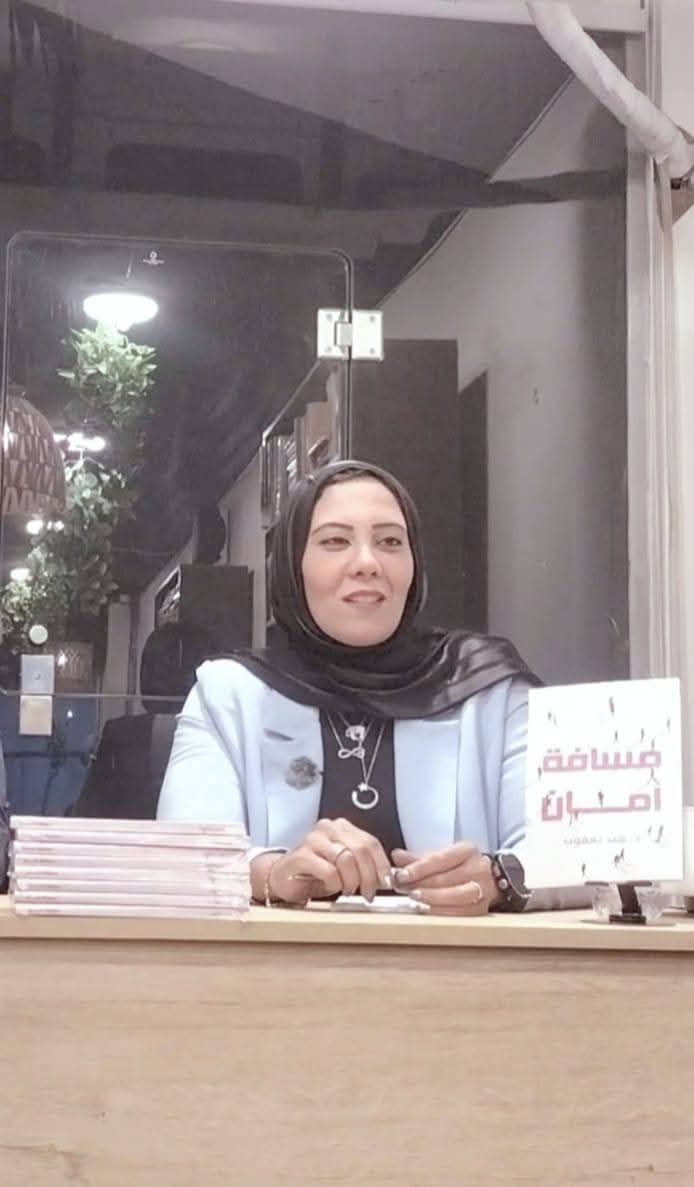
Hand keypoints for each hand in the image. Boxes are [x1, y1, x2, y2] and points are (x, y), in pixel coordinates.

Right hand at [251, 818, 391, 905]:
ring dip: (352, 881)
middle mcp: (328, 828)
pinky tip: (331, 887)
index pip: (371, 842)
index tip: (386, 882)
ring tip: (348, 891)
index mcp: (342, 827)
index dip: (381, 865)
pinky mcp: (301, 855)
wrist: (283, 877)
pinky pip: (329, 871)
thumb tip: (387, 876)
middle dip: (369, 876)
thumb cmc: (315, 872)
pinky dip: (335, 883)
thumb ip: (363, 864)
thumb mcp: (344, 866)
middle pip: (361, 850)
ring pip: (347, 860)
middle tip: (368, 893)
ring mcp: (313, 840)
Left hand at [390, 843, 498, 915]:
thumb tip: (396, 857)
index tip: (401, 875)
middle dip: (420, 884)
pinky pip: (459, 913)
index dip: (418, 868)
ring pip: (454, 896)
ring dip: (430, 899)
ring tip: (414, 899)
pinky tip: (426, 910)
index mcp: (467, 850)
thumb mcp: (442, 856)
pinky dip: (441, 912)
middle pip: (445, 878)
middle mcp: (478, 868)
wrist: (492, 879)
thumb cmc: (462, 866)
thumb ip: (417, 858)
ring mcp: (483, 889)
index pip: (439, 859)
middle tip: (402, 888)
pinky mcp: (482, 909)